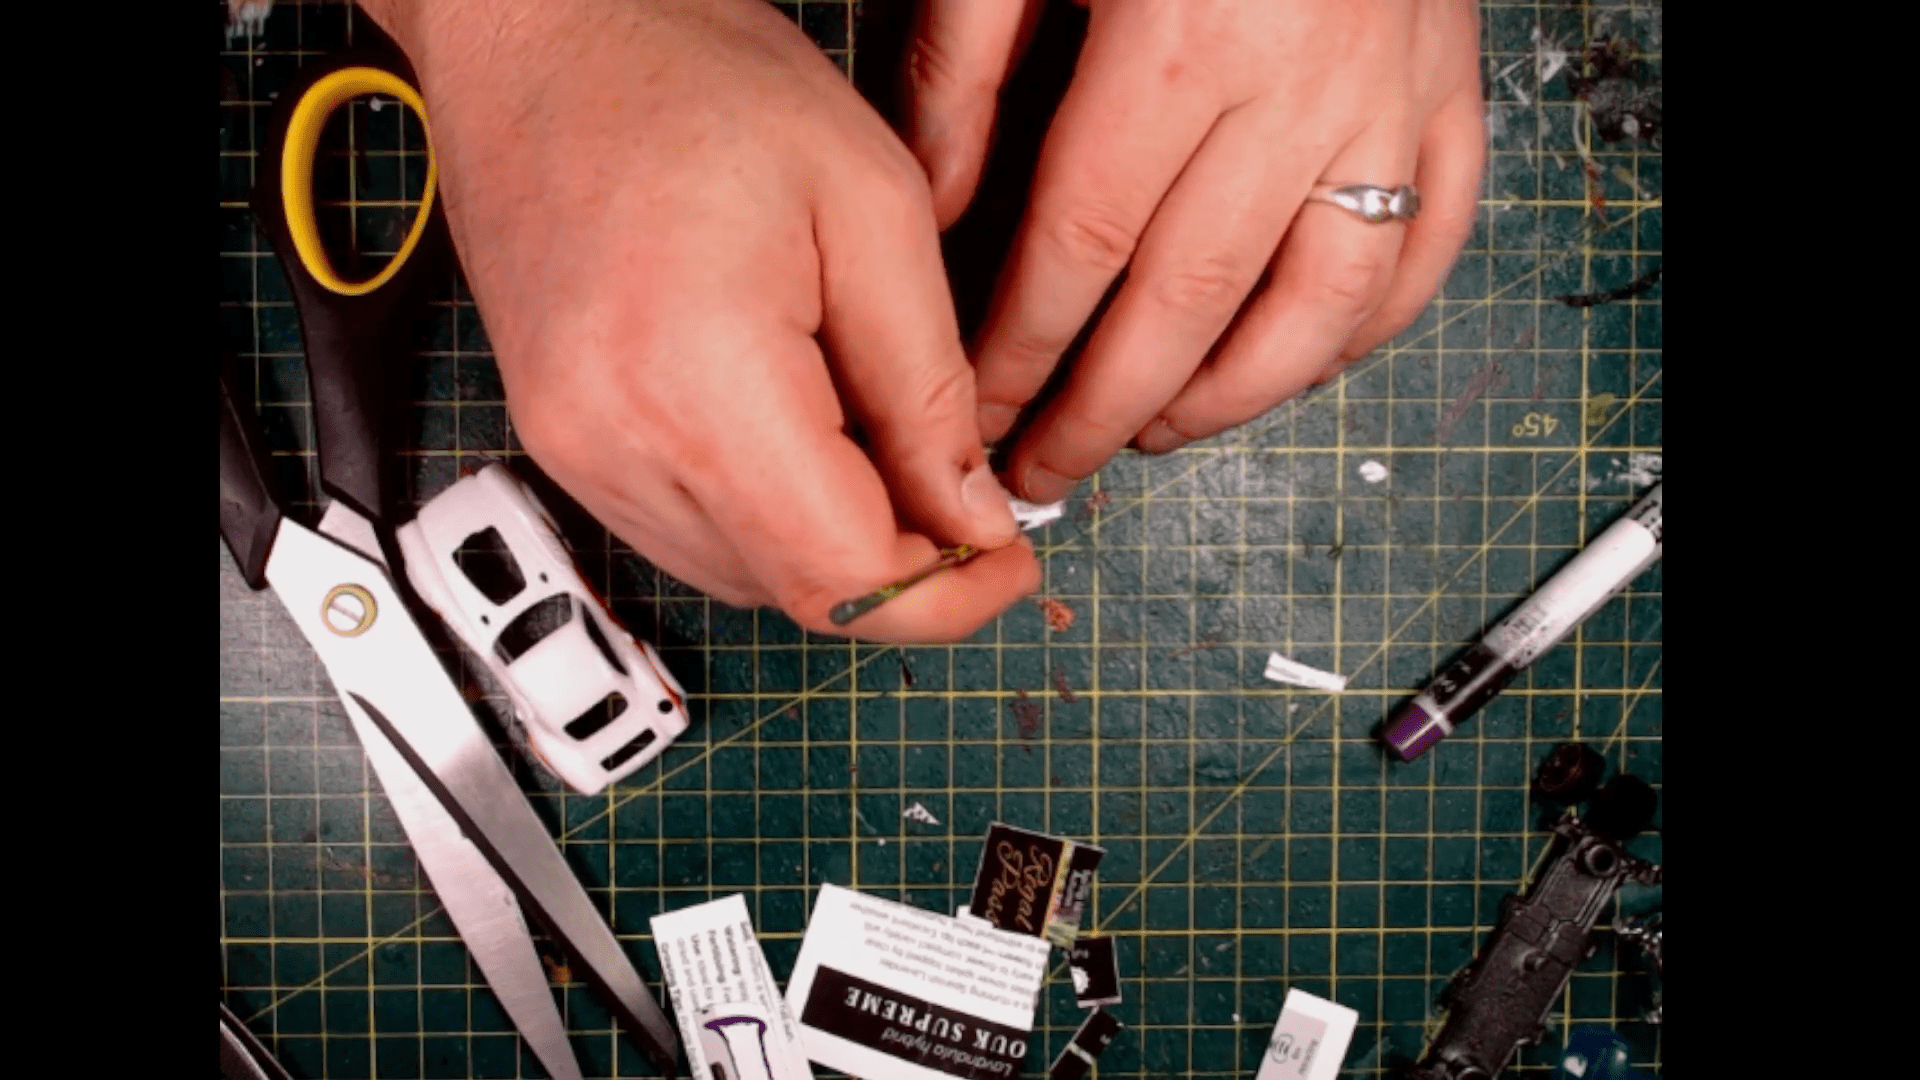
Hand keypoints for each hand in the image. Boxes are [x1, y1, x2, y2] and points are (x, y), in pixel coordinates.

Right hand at [361, 0, 1039, 641]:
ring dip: (835, 546)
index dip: (948, 596)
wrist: (540, 37)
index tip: (1011, 561)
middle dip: (905, 572)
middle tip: (973, 504)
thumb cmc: (697, 82)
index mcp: (698, 383)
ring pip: (743, 577)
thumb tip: (971, 518)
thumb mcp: (872, 211)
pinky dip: (768, 518)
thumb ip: (930, 389)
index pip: (843, 574)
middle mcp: (613, 443)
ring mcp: (572, 451)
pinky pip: (687, 534)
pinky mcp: (559, 441)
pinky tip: (808, 440)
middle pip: (793, 591)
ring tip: (888, 448)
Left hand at [900, 0, 1485, 502]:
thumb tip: (932, 214)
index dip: (1017, 350)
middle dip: (1100, 408)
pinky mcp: (1452, 103)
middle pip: (1186, 302)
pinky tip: (1287, 372)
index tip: (970, 414)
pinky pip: (1425, 257)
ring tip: (1148, 437)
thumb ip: (964, 67)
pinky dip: (1358, 337)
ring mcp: (1392, 102)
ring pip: (1317, 308)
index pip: (1079, 247)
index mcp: (1182, 36)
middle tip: (1039, 470)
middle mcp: (1302, 85)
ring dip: (1228, 398)